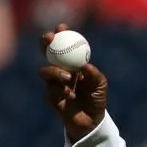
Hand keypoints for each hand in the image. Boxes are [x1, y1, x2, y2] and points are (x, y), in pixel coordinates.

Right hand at [38, 23, 107, 141]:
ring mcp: (53, 82)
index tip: (62, 27)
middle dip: (45, 43)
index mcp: (73, 64)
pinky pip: (51, 88)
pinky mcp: (50, 95)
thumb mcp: (100, 84)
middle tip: (49, 37)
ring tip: (69, 78)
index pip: (65, 46)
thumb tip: (85, 65)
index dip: (61, 35)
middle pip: (48, 53)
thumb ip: (94, 74)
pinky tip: (70, 95)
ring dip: (56, 71)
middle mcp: (61, 70)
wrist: (91, 120)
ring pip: (46, 70)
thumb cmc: (97, 99)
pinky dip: (60, 89)